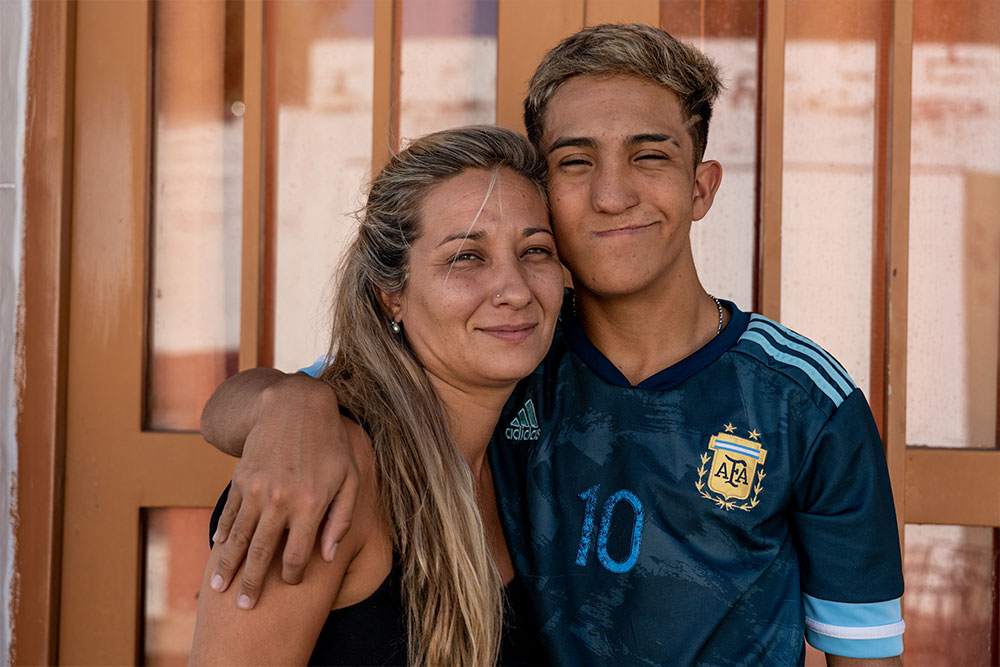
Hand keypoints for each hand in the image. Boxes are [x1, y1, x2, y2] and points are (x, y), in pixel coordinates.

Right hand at [208, 373, 359, 608]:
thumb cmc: (331, 445)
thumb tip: (328, 556)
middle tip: (245, 607)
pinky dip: (222, 533)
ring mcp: (256, 490)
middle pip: (261, 554)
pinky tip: (218, 550)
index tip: (289, 583)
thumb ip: (341, 519)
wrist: (295, 405)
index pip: (296, 555)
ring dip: (227, 566)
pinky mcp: (241, 479)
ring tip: (219, 587)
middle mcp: (281, 500)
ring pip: (238, 538)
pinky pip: (229, 513)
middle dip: (252, 584)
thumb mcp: (350, 479)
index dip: (292, 576)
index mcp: (311, 504)